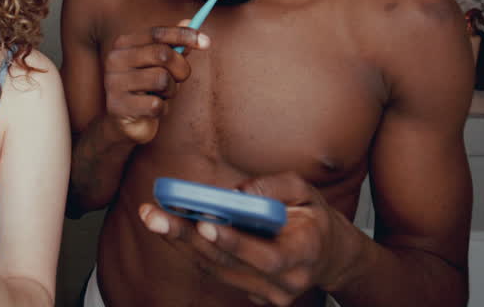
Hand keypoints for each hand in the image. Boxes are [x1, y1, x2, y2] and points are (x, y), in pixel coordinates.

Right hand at [104, 24, 207, 142]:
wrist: (126, 121)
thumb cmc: (147, 87)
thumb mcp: (161, 64)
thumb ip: (174, 44)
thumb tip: (189, 21)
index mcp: (124, 44)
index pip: (157, 33)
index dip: (184, 35)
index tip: (206, 42)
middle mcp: (115, 59)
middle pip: (163, 54)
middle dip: (181, 68)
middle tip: (180, 78)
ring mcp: (114, 83)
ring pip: (162, 80)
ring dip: (171, 91)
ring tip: (161, 95)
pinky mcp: (119, 107)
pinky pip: (156, 105)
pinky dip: (162, 108)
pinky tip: (152, 109)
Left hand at [137, 172, 348, 306]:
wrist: (330, 256)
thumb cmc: (314, 217)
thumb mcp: (305, 191)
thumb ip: (274, 187)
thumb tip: (237, 192)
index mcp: (305, 253)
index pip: (267, 257)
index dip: (233, 241)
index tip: (204, 222)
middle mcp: (286, 282)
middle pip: (229, 264)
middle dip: (188, 237)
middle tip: (154, 215)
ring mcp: (269, 294)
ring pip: (217, 269)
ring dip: (181, 242)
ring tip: (153, 217)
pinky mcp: (254, 295)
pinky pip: (217, 271)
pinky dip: (193, 249)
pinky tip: (170, 228)